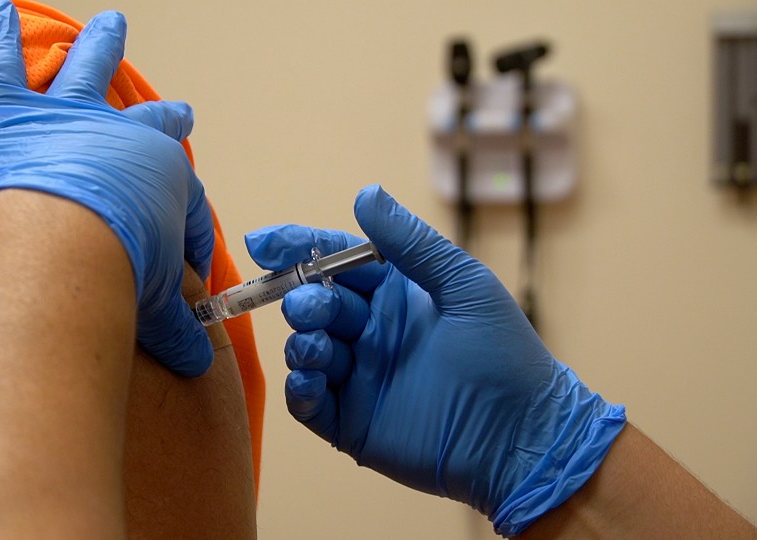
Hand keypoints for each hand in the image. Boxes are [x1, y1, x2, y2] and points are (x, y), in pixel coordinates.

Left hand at [0, 0, 213, 375]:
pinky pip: (5, 67)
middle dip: (167, 121)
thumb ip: (176, 329)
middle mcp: (124, 138)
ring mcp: (70, 119)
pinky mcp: (14, 116)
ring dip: (99, 48)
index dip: (190, 236)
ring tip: (108, 26)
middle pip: (150, 124)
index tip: (189, 265)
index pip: (185, 203)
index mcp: (164, 179)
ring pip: (87, 73)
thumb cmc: (116, 276)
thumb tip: (198, 361)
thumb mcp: (156, 309)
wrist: (63, 254)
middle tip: (179, 113)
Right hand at [246, 185, 625, 535]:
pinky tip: (310, 378)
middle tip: (310, 304)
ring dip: (301, 340)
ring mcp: (358, 377)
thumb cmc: (504, 354)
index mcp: (395, 294)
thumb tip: (365, 193)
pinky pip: (307, 400)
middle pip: (314, 302)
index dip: (297, 248)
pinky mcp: (350, 422)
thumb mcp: (463, 285)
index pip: (335, 262)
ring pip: (305, 348)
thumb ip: (410, 243)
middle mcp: (371, 331)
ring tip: (316, 343)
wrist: (520, 436)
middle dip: (303, 297)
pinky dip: (299, 386)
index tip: (262, 243)